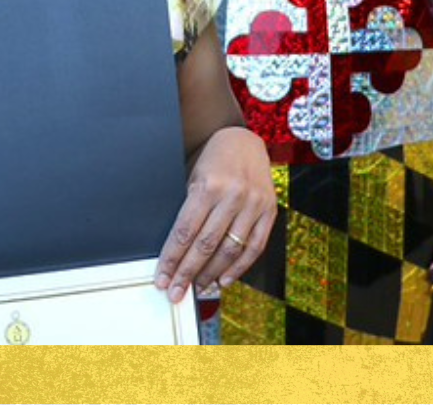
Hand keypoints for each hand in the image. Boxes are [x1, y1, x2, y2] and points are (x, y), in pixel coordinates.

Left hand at [154, 126, 275, 303]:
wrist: (244, 140)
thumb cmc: (212, 161)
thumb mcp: (193, 177)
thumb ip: (190, 211)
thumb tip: (177, 254)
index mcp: (208, 186)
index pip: (185, 232)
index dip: (172, 259)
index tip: (162, 278)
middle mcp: (232, 196)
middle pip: (205, 245)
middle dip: (187, 273)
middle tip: (175, 293)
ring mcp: (254, 204)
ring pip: (230, 250)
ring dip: (211, 275)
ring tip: (197, 289)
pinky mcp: (270, 211)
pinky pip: (255, 247)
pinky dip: (239, 268)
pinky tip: (224, 280)